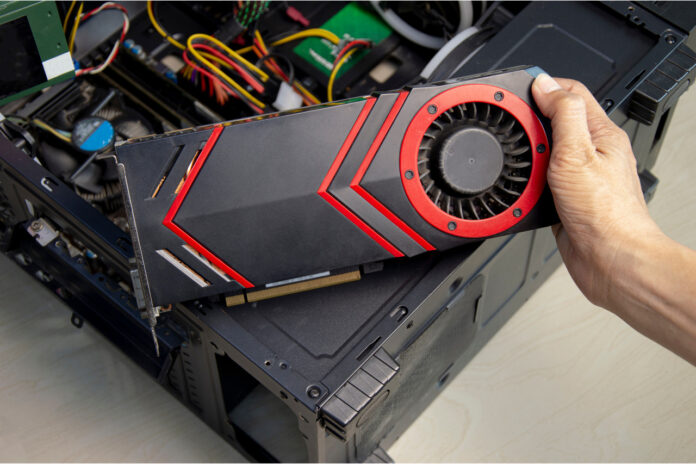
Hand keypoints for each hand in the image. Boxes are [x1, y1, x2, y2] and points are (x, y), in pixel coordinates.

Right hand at [531, 74, 664, 310]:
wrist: (610, 260)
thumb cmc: (606, 213)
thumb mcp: (578, 152)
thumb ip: (562, 114)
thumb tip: (546, 85)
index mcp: (601, 134)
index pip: (571, 94)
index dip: (544, 87)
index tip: (518, 90)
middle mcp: (591, 154)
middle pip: (553, 124)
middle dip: (528, 125)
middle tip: (510, 128)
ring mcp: (577, 179)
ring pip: (543, 156)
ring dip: (525, 158)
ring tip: (513, 159)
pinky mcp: (564, 201)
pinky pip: (538, 185)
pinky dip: (524, 185)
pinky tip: (518, 188)